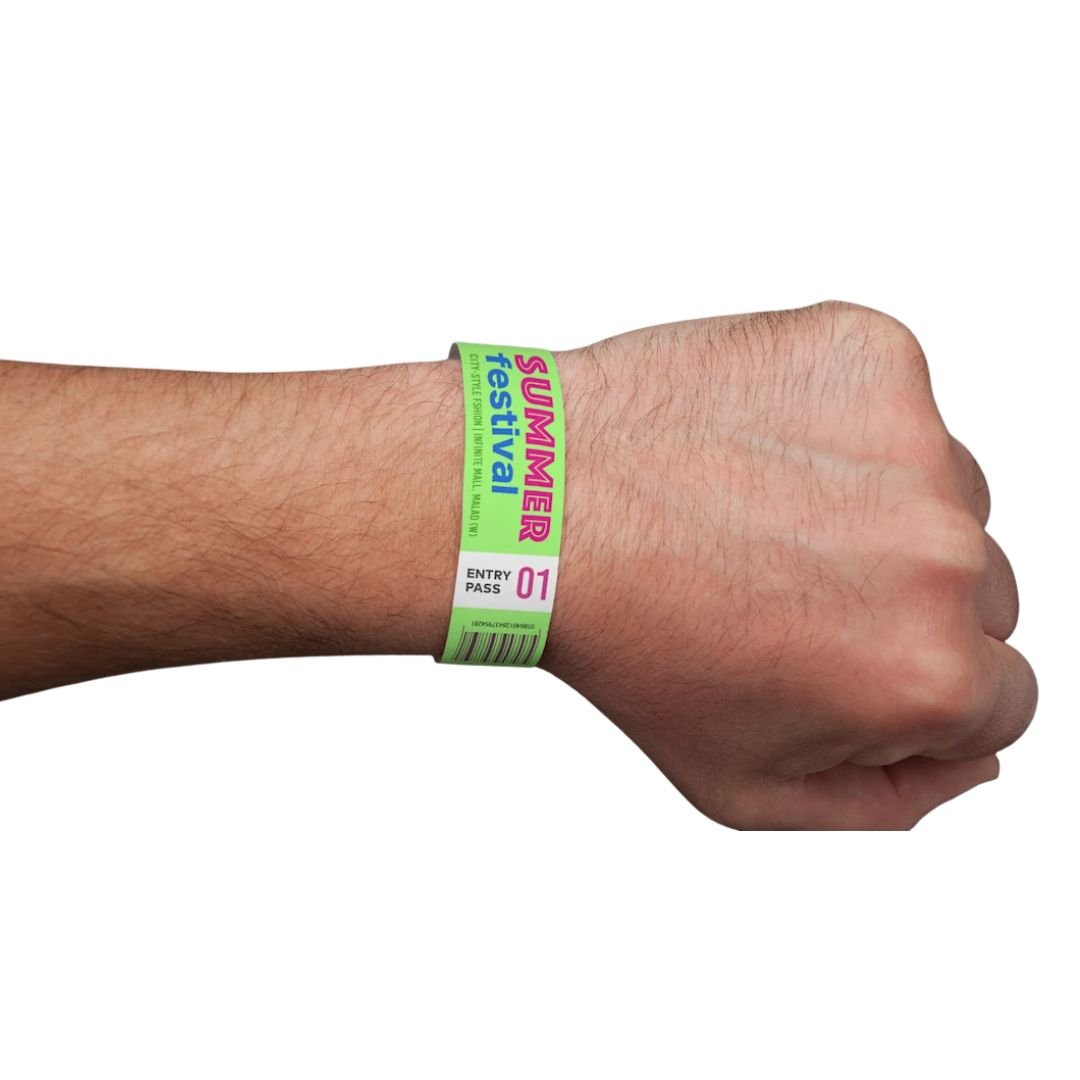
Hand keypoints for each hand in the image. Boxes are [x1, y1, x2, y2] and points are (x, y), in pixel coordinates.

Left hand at [544, 302, 1036, 828]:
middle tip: (787, 587)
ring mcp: (911, 442)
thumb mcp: (741, 785)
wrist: (539, 507)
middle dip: (902, 602)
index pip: (1000, 698)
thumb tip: (967, 766)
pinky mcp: (872, 355)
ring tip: (762, 516)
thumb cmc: (624, 640)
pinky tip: (759, 451)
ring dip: (877, 509)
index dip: (914, 686)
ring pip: (945, 494)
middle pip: (984, 595)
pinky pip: (894, 407)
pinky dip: (841, 427)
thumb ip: (880, 802)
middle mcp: (942, 556)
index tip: (842, 654)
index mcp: (925, 673)